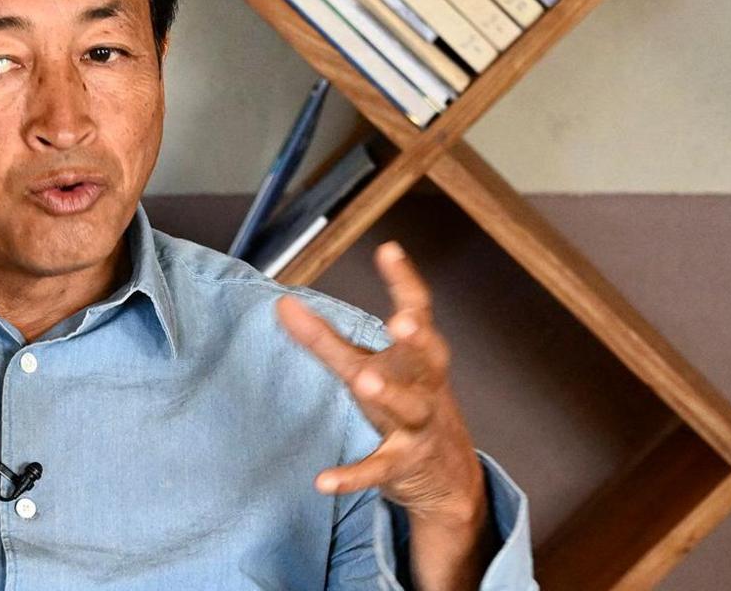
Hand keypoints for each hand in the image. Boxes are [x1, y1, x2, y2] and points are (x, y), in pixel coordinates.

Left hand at [276, 241, 488, 545]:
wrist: (448, 478)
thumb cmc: (404, 402)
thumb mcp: (370, 366)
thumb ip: (326, 338)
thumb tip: (282, 302)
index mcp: (420, 358)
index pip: (420, 311)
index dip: (405, 281)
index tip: (389, 250)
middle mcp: (426, 388)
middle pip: (428, 359)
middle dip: (418, 339)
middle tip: (403, 321)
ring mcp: (419, 428)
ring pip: (409, 410)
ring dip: (388, 395)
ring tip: (365, 381)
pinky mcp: (403, 466)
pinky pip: (377, 469)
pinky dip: (351, 476)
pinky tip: (322, 481)